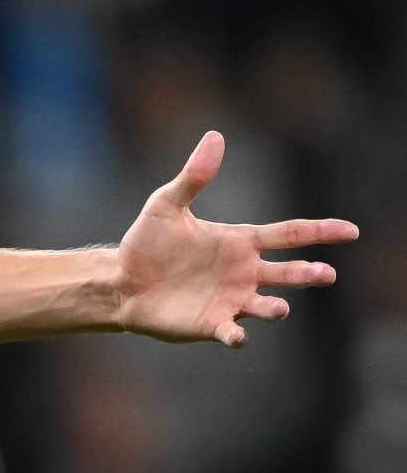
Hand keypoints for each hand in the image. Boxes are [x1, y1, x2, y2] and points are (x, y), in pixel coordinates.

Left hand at [115, 131, 356, 346]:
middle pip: (288, 272)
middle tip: (325, 274)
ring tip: (280, 308)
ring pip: (266, 305)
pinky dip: (236, 335)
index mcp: (241, 242)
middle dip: (308, 274)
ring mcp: (230, 299)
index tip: (351, 230)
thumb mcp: (166, 205)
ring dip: (276, 307)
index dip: (321, 231)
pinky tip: (238, 336)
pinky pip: (231, 332)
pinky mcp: (211, 323)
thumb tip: (215, 136)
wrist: (120, 280)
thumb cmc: (146, 243)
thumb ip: (193, 177)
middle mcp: (244, 272)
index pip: (290, 234)